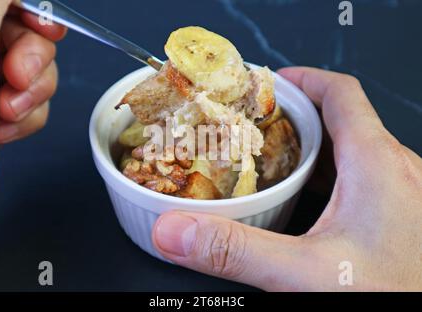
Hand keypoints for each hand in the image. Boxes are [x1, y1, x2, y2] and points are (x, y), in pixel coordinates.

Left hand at [0, 0, 65, 219]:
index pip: (0, 1)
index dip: (31, 8)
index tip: (44, 23)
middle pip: (24, 30)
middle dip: (33, 59)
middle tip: (15, 78)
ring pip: (35, 67)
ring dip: (32, 95)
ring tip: (4, 114)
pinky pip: (33, 99)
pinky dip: (27, 117)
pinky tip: (2, 132)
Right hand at [152, 67, 421, 290]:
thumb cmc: (397, 294)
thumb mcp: (306, 272)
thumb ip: (237, 249)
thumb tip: (176, 230)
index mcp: (375, 162)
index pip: (340, 93)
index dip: (302, 79)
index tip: (268, 83)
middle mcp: (394, 170)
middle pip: (340, 120)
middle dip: (295, 119)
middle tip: (256, 128)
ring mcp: (401, 194)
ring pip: (351, 152)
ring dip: (312, 150)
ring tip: (274, 161)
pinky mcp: (401, 217)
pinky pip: (362, 180)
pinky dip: (330, 179)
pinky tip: (311, 203)